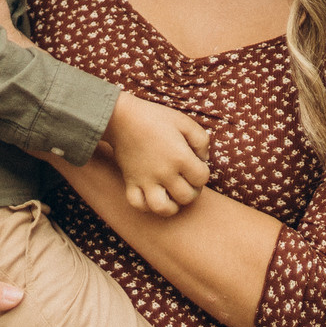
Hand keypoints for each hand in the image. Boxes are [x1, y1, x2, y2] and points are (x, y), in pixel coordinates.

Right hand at [101, 90, 210, 215]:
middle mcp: (164, 172)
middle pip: (187, 197)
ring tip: (172, 195)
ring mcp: (146, 180)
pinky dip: (146, 205)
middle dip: (192, 190)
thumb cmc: (155, 118)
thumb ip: (202, 140)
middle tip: (187, 180)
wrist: (122, 118)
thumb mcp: (185, 121)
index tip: (195, 164)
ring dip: (171, 206)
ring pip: (163, 208)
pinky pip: (138, 205)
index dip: (202, 172)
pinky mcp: (131, 182)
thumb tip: (203, 159)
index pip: (202, 178)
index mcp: (180, 157)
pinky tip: (152, 194)